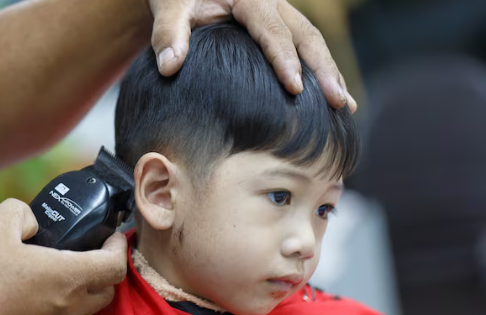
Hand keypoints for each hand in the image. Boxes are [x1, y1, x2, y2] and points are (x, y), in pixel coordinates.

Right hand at [0, 198, 126, 314]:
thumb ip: (18, 213)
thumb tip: (32, 221)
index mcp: (69, 277)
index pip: (116, 264)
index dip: (119, 247)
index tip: (112, 237)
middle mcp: (71, 307)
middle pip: (107, 288)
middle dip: (104, 269)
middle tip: (88, 253)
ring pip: (83, 309)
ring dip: (78, 291)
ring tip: (51, 275)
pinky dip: (56, 311)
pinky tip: (29, 301)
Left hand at [148, 0, 355, 111]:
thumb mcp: (169, 7)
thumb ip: (168, 33)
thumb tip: (169, 67)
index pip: (272, 30)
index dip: (285, 59)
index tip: (295, 89)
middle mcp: (272, 4)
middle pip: (306, 35)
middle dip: (325, 70)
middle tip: (338, 103)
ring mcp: (281, 15)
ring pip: (313, 42)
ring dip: (330, 73)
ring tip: (345, 106)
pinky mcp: (281, 28)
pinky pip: (306, 48)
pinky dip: (320, 73)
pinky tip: (332, 97)